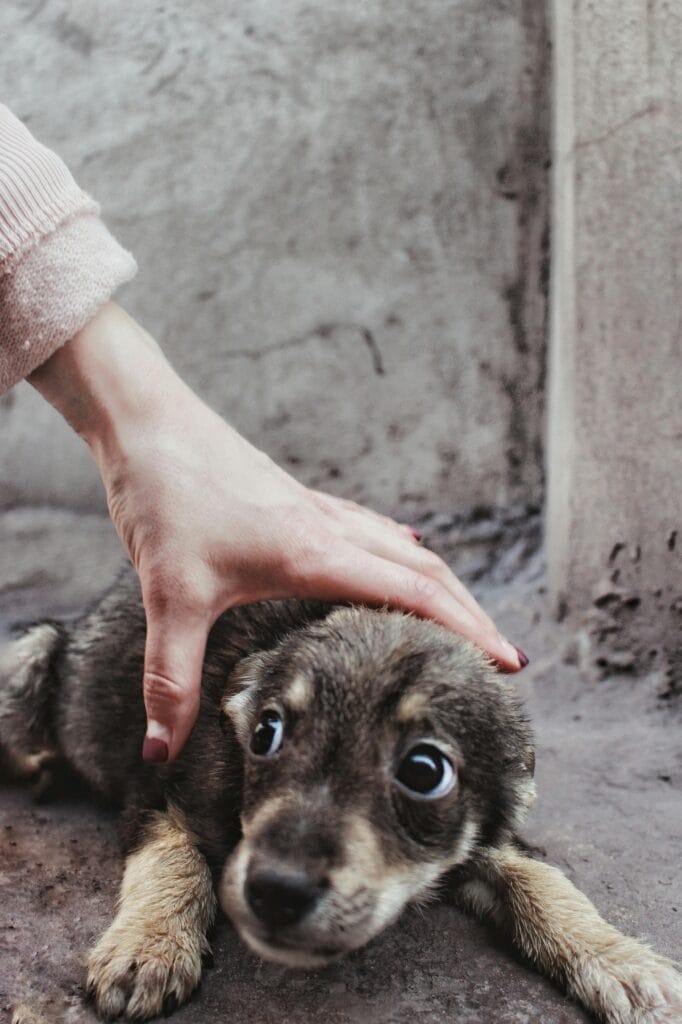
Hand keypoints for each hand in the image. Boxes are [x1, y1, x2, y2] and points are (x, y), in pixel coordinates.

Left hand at [30, 302, 525, 762]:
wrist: (147, 421)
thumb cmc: (165, 495)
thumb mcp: (169, 596)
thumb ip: (171, 679)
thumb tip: (158, 753)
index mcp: (316, 552)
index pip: (414, 592)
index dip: (466, 629)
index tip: (507, 660)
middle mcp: (328, 528)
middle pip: (424, 568)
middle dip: (470, 612)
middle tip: (500, 654)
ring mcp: (314, 509)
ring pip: (399, 546)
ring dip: (439, 582)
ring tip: (460, 618)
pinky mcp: (294, 501)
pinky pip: (367, 528)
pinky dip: (396, 552)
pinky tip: (393, 554)